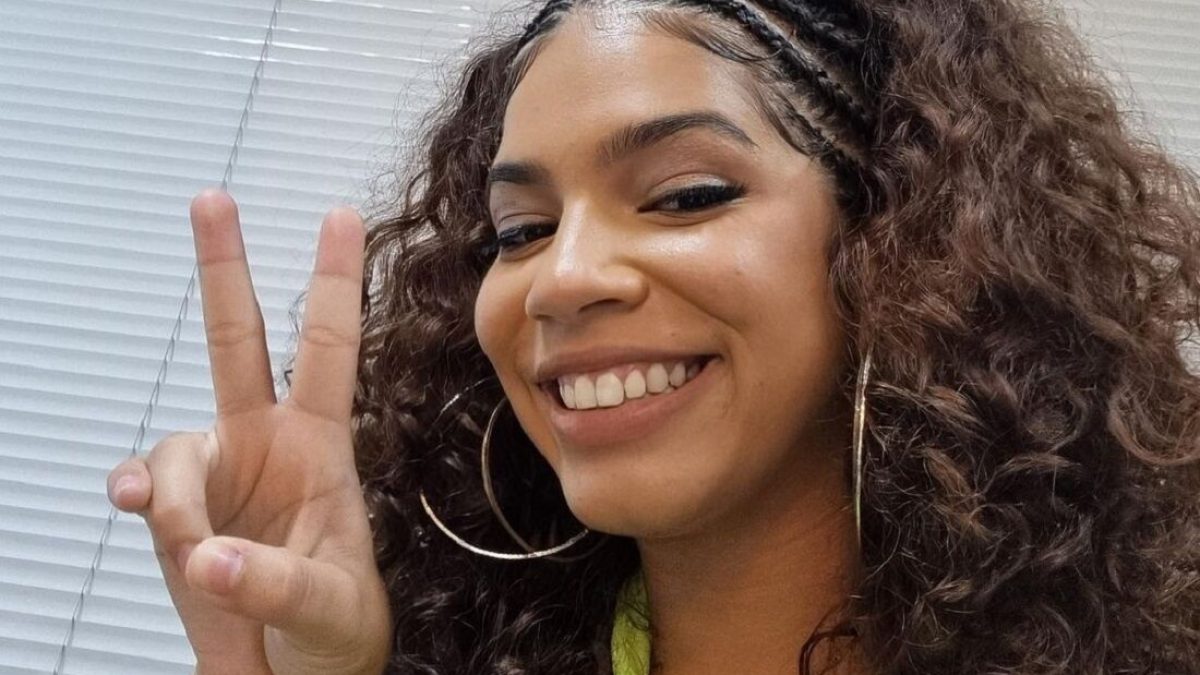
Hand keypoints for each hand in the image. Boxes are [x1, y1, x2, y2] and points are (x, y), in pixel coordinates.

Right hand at [106, 190, 390, 674]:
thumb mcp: (326, 607)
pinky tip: (141, 509)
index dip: (335, 282)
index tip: (340, 215)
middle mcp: (265, 445)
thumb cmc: (331, 632)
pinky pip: (145, 486)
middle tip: (212, 198)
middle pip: (240, 340)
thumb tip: (207, 555)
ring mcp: (216, 474)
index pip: (329, 349)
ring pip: (177, 446)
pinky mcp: (176, 512)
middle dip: (224, 268)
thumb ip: (271, 581)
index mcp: (322, 448)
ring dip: (180, 499)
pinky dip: (141, 495)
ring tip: (204, 555)